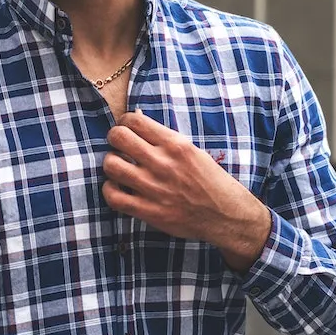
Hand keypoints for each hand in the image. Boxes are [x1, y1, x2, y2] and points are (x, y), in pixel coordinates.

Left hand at [101, 110, 271, 271]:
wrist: (225, 215)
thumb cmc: (209, 181)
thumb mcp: (192, 151)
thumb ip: (165, 140)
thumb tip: (137, 123)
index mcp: (175, 144)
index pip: (134, 120)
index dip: (124, 123)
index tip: (126, 130)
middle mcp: (163, 163)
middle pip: (118, 137)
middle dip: (114, 139)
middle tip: (119, 147)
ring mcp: (154, 188)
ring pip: (111, 165)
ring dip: (111, 164)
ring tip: (119, 168)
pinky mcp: (149, 211)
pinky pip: (114, 197)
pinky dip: (110, 190)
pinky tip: (118, 188)